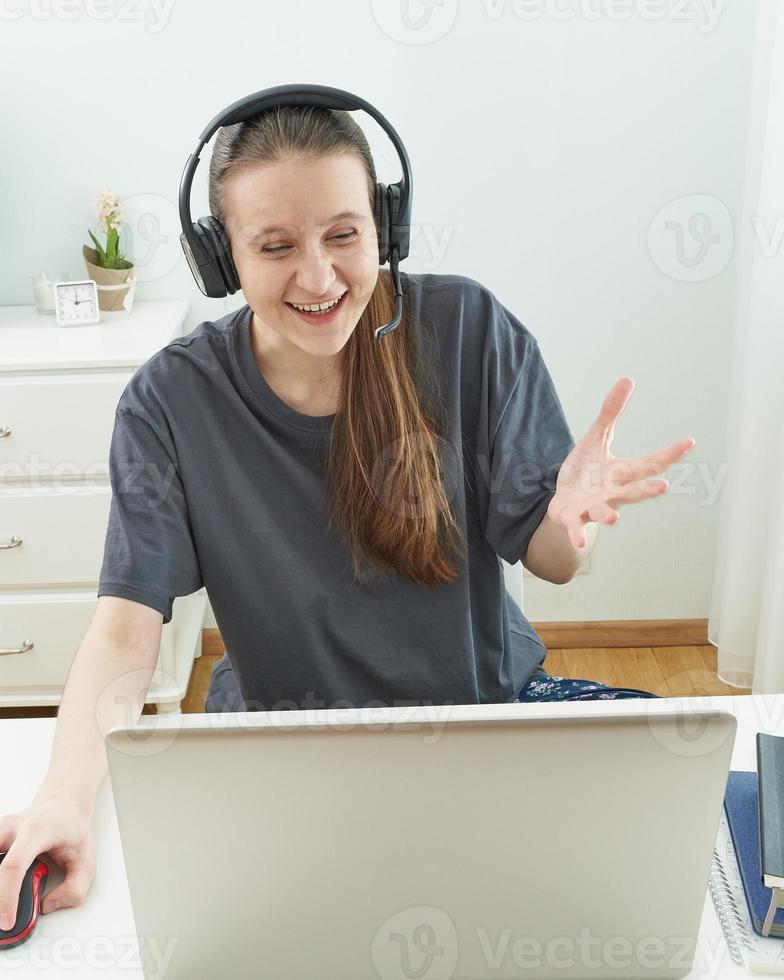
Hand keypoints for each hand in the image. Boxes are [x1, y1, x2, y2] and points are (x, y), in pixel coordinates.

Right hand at [0, 794, 95, 926]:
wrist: (63, 803)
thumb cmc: (71, 828)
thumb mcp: (85, 859)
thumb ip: (75, 888)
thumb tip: (48, 906)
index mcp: (36, 832)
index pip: (14, 866)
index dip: (6, 897)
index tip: (6, 921)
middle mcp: (12, 828)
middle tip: (4, 916)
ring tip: (6, 903)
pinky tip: (4, 889)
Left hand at [548, 377, 694, 548]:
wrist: (564, 503)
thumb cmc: (587, 472)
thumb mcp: (596, 438)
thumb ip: (611, 412)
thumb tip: (628, 379)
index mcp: (622, 474)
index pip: (649, 464)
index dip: (669, 454)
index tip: (689, 442)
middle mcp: (613, 493)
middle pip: (634, 491)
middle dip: (648, 490)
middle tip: (663, 485)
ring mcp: (594, 507)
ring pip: (604, 512)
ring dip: (608, 515)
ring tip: (614, 518)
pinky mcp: (573, 517)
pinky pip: (576, 527)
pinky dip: (577, 534)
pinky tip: (577, 542)